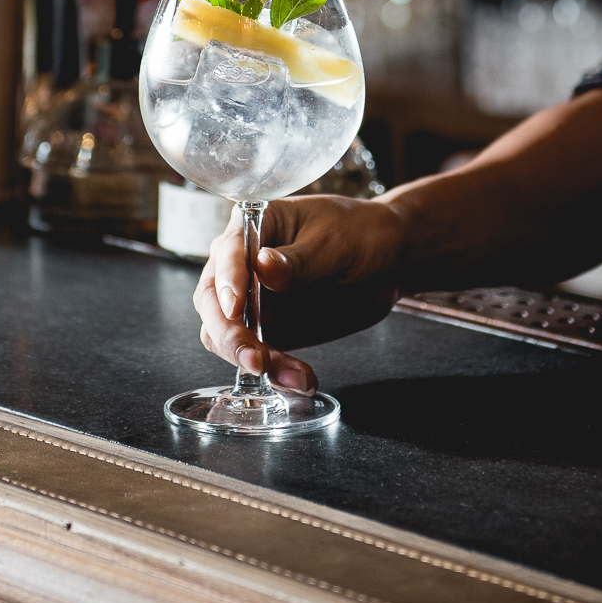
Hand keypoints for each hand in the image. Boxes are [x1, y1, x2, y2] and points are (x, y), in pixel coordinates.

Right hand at [193, 194, 405, 394]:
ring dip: (251, 359)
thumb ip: (298, 260)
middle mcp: (243, 262)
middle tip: (255, 358)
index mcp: (256, 224)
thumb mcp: (334, 242)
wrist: (387, 261)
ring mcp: (253, 299)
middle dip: (229, 333)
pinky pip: (256, 355)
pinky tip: (301, 378)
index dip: (228, 280)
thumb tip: (261, 266)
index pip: (228, 252)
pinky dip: (274, 371)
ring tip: (294, 375)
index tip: (235, 307)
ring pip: (227, 335)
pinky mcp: (269, 329)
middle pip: (213, 301)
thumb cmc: (360, 233)